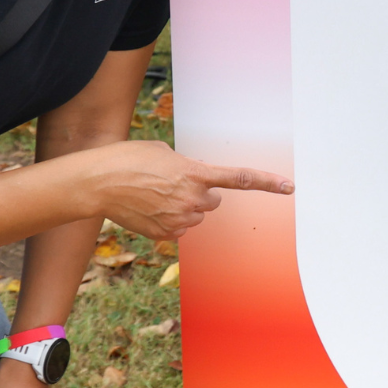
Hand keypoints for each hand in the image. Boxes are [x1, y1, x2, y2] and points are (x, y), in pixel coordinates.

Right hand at [77, 139, 292, 240]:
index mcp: (196, 174)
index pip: (239, 179)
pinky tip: (148, 208)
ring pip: (195, 215)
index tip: (289, 187)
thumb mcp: (164, 153)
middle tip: (172, 183)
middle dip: (200, 194)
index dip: (267, 182)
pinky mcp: (166, 235)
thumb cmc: (129, 159)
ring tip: (153, 194)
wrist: (98, 183)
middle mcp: (193, 200)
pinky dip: (168, 220)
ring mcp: (180, 220)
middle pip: (213, 201)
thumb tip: (194, 181)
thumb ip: (188, 167)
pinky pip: (179, 229)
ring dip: (183, 207)